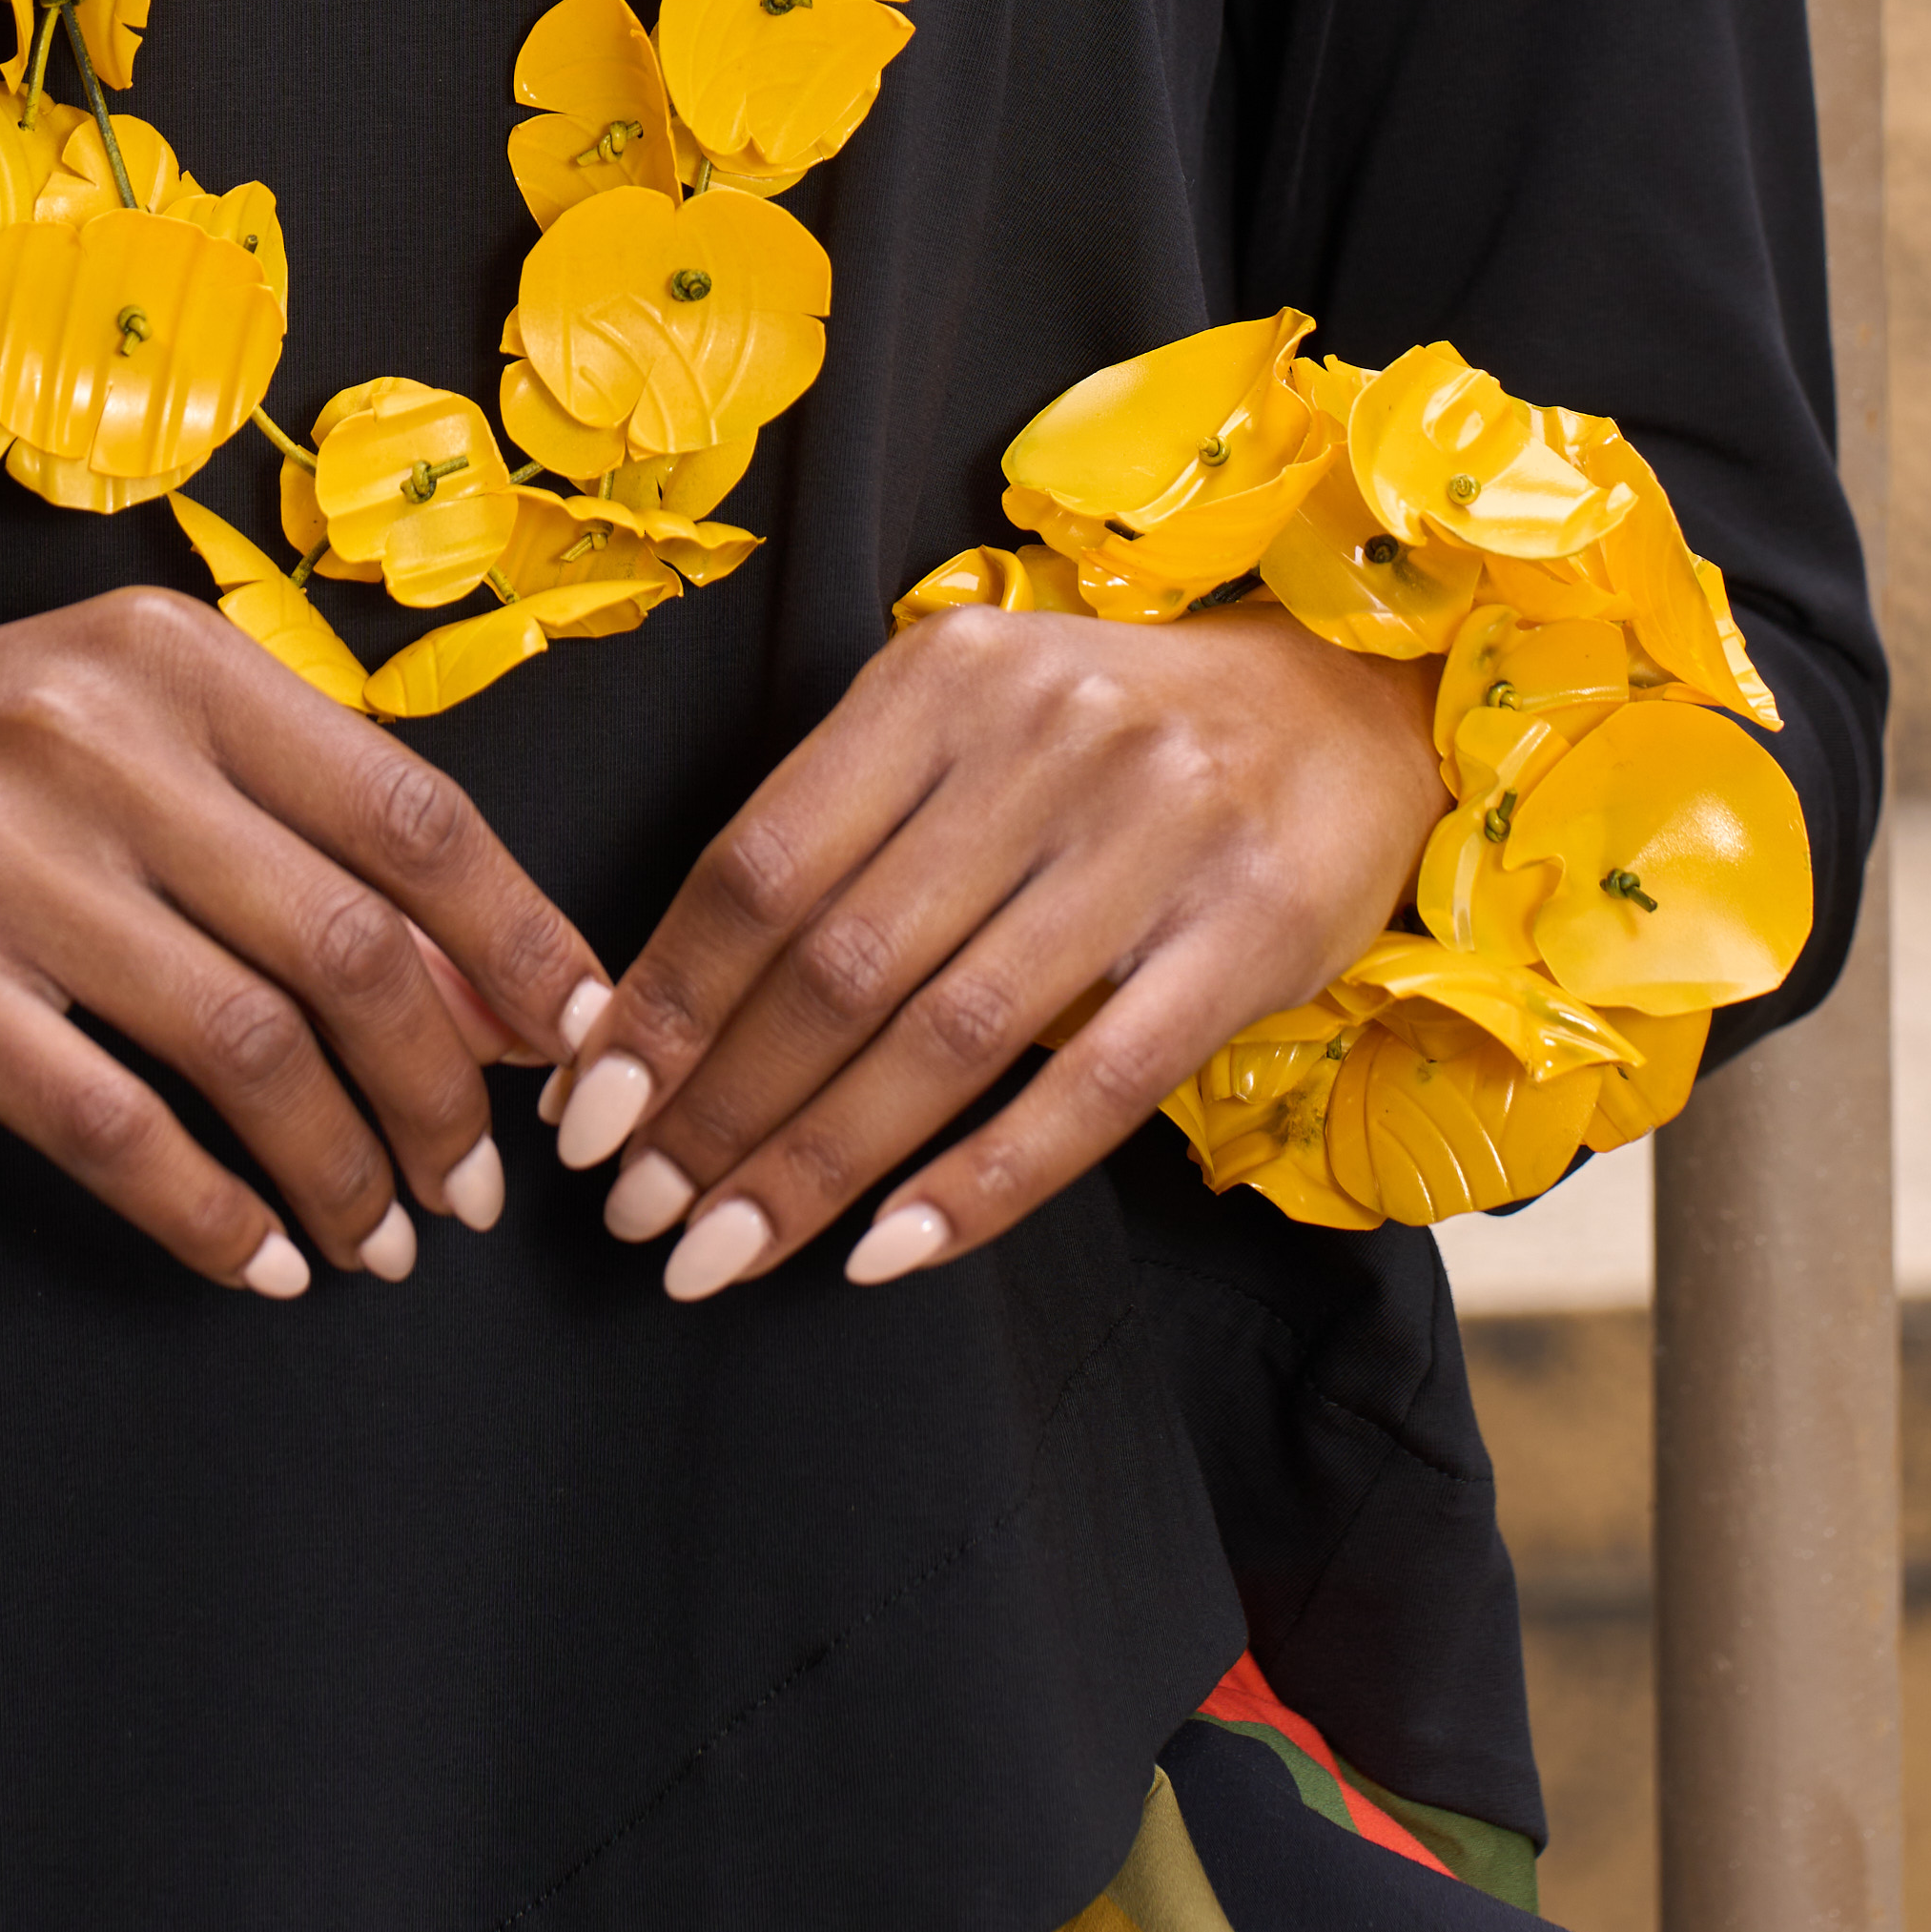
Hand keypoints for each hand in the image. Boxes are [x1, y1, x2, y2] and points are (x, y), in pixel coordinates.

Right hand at [0, 587, 603, 1300]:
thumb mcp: (111, 729)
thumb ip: (290, 820)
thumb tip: (490, 980)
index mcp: (170, 660)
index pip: (412, 809)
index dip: (522, 943)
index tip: (585, 1047)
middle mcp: (93, 736)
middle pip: (352, 941)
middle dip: (446, 1091)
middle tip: (482, 1186)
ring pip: (247, 1045)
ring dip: (342, 1168)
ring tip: (381, 1241)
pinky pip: (110, 1125)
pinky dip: (208, 1213)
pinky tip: (254, 1260)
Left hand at [541, 600, 1440, 1300]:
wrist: (1345, 700)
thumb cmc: (1109, 734)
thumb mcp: (966, 719)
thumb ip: (841, 825)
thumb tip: (661, 1005)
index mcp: (940, 677)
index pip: (758, 862)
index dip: (660, 999)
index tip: (585, 1112)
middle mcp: (1041, 740)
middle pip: (836, 963)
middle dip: (716, 1107)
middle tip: (636, 1213)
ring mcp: (1153, 836)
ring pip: (946, 1037)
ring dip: (816, 1165)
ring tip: (720, 1252)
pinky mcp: (1245, 936)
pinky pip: (1090, 1089)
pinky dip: (978, 1184)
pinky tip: (885, 1253)